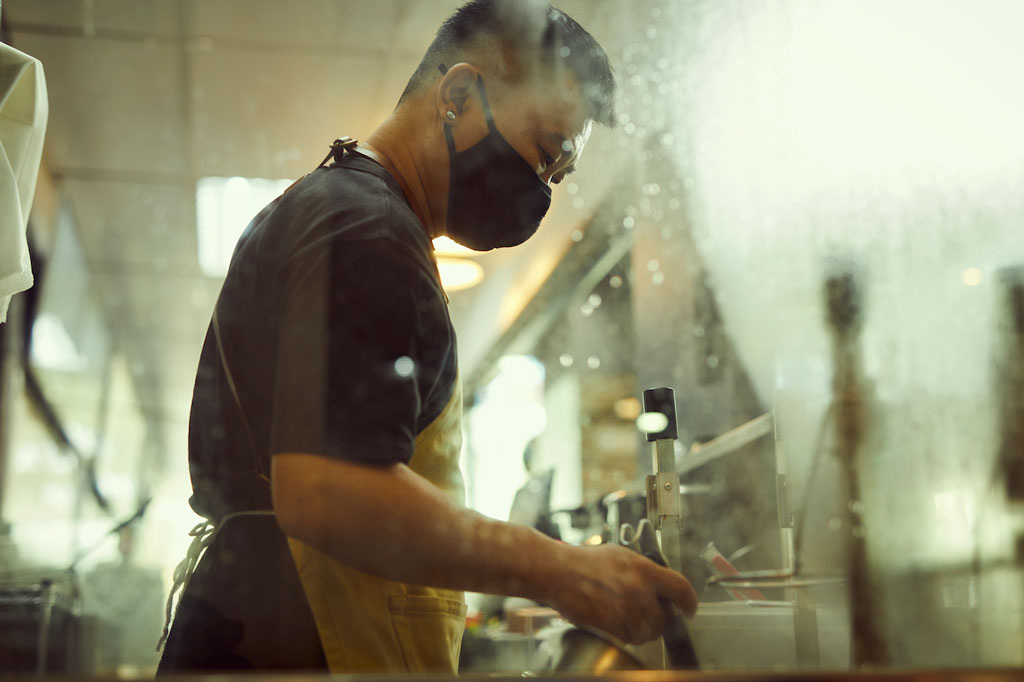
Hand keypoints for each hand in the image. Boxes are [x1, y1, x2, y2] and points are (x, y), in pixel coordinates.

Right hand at [545, 543, 697, 644]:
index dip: (690, 603)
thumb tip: (662, 587)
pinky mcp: (609, 622)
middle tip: (647, 617)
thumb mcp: (621, 556)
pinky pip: (627, 638)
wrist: (559, 571)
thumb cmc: (587, 561)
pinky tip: (614, 622)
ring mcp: (623, 607)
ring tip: (626, 619)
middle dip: (657, 622)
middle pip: (662, 620)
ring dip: (639, 631)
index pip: (681, 589)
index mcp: (644, 569)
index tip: (689, 610)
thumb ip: (644, 571)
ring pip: (645, 633)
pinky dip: (624, 635)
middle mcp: (638, 589)